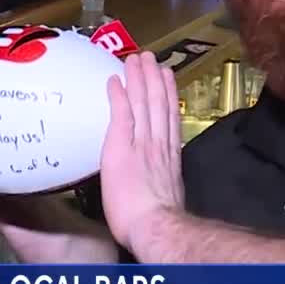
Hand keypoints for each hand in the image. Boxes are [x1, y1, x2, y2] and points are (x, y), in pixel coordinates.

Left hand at [100, 52, 184, 249]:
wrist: (155, 225)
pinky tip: (114, 80)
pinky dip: (118, 96)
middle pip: (157, 104)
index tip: (167, 77)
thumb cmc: (159, 224)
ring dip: (139, 79)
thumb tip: (159, 183)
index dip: (168, 96)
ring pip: (142, 103)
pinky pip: (120, 115)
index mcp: (170, 157)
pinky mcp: (121, 147)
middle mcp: (158, 145)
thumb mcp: (168, 197)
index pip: (169, 119)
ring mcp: (141, 144)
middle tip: (150, 58)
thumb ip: (162, 182)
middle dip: (154, 79)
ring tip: (136, 59)